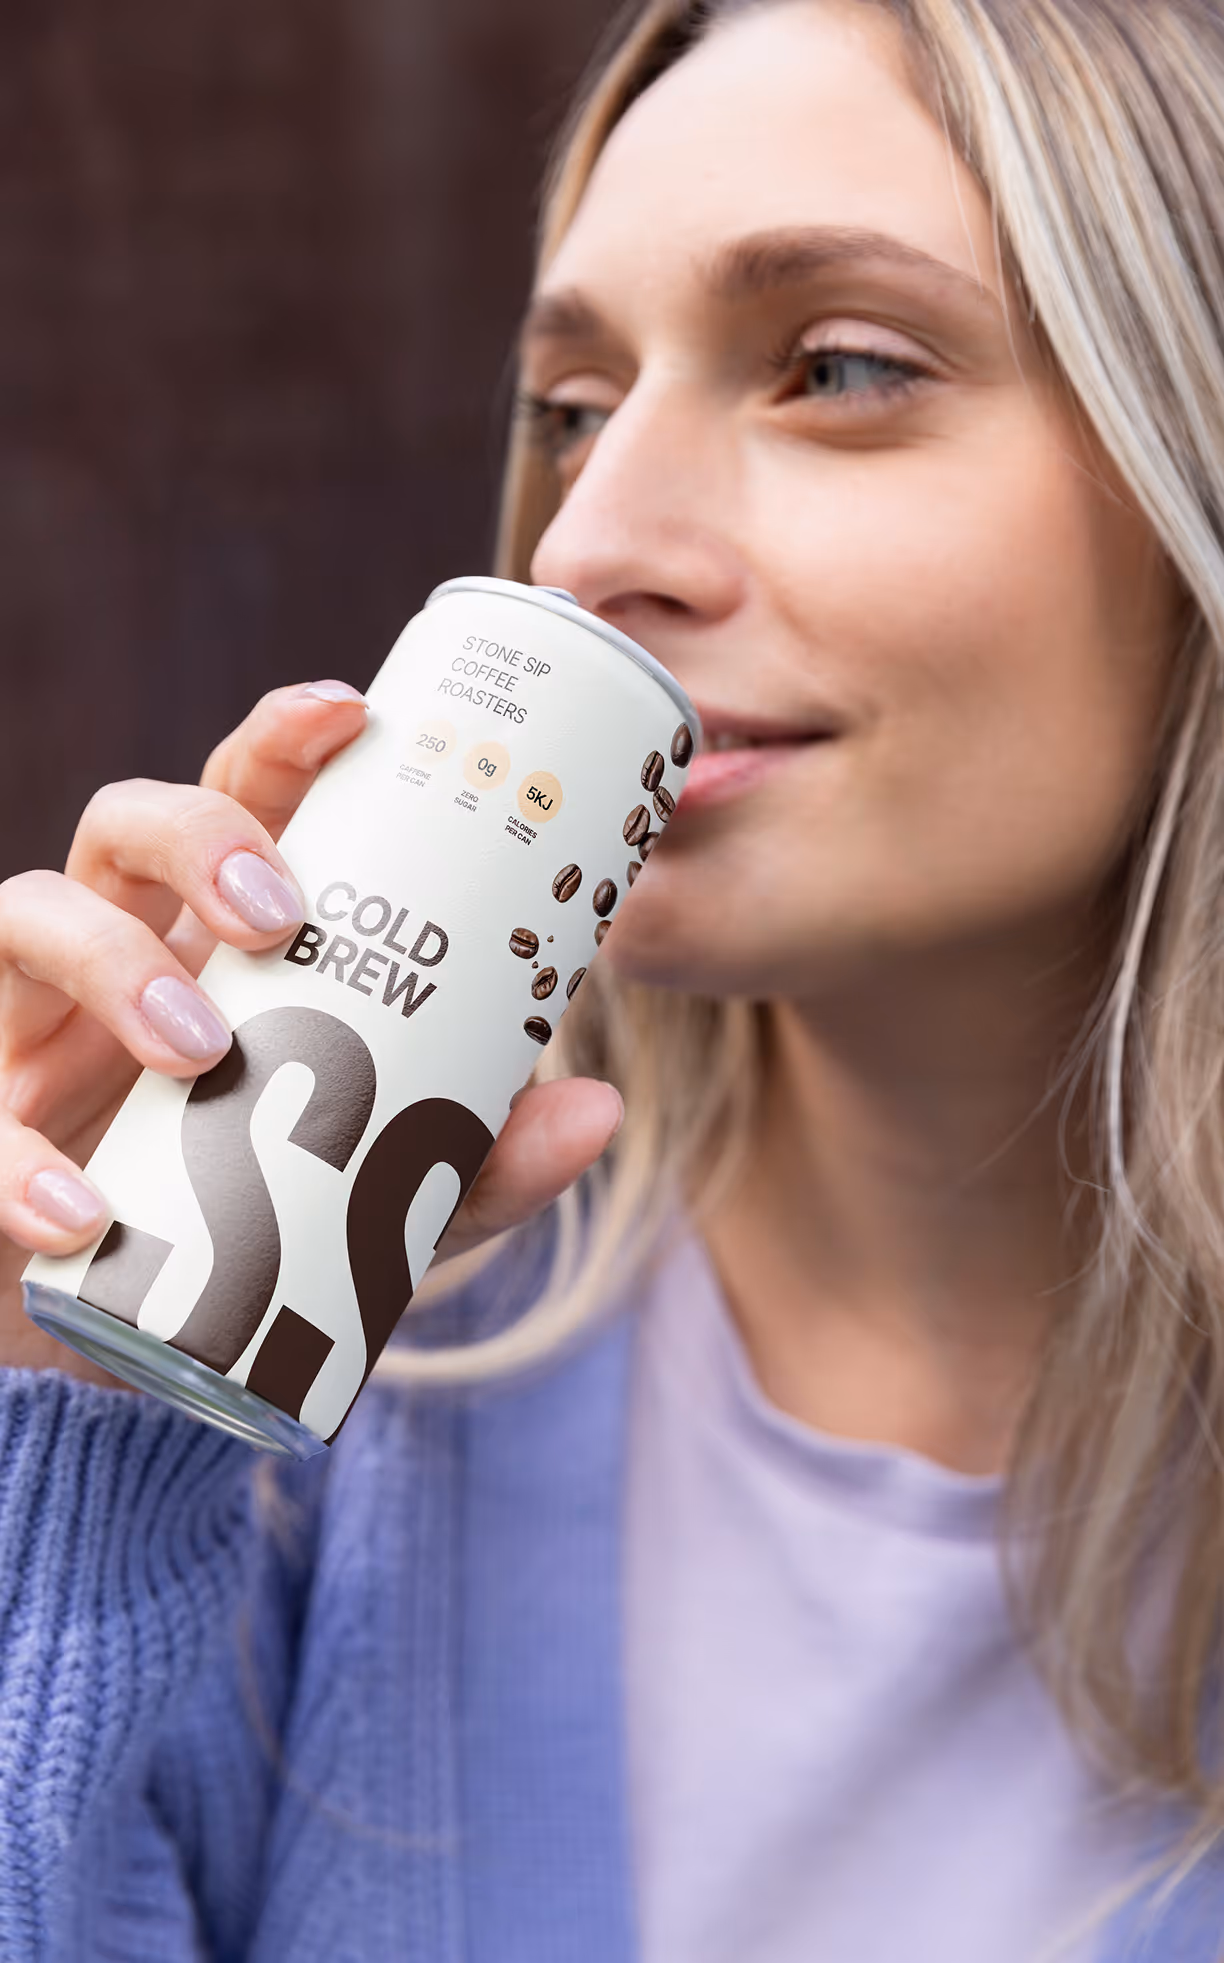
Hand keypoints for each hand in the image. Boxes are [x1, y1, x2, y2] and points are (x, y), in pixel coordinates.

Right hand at [0, 681, 623, 1380]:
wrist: (138, 1351)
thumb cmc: (265, 1233)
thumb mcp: (387, 1204)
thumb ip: (477, 1166)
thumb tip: (595, 1111)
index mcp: (222, 936)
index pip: (240, 798)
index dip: (279, 738)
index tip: (349, 715)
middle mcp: (122, 950)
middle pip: (127, 820)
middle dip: (200, 834)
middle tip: (284, 915)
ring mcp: (36, 1029)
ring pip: (30, 913)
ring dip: (115, 961)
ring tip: (201, 1050)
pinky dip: (20, 1162)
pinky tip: (83, 1215)